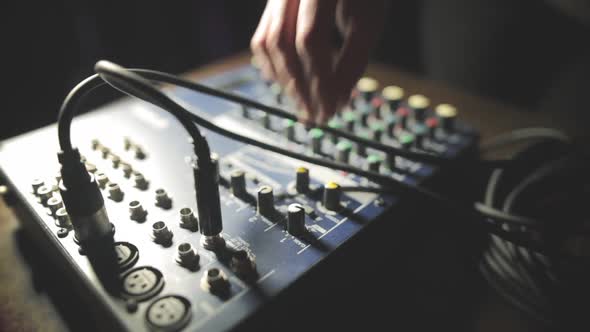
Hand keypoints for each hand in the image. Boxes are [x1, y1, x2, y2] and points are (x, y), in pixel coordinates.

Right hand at [251, 0, 385, 123]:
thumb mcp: (369, 19)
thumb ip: (353, 59)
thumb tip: (338, 100)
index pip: (310, 39)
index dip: (320, 78)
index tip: (331, 108)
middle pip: (283, 43)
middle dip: (299, 86)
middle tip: (315, 116)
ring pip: (267, 41)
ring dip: (284, 79)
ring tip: (303, 103)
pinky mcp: (274, 4)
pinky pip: (263, 37)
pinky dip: (273, 64)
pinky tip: (287, 82)